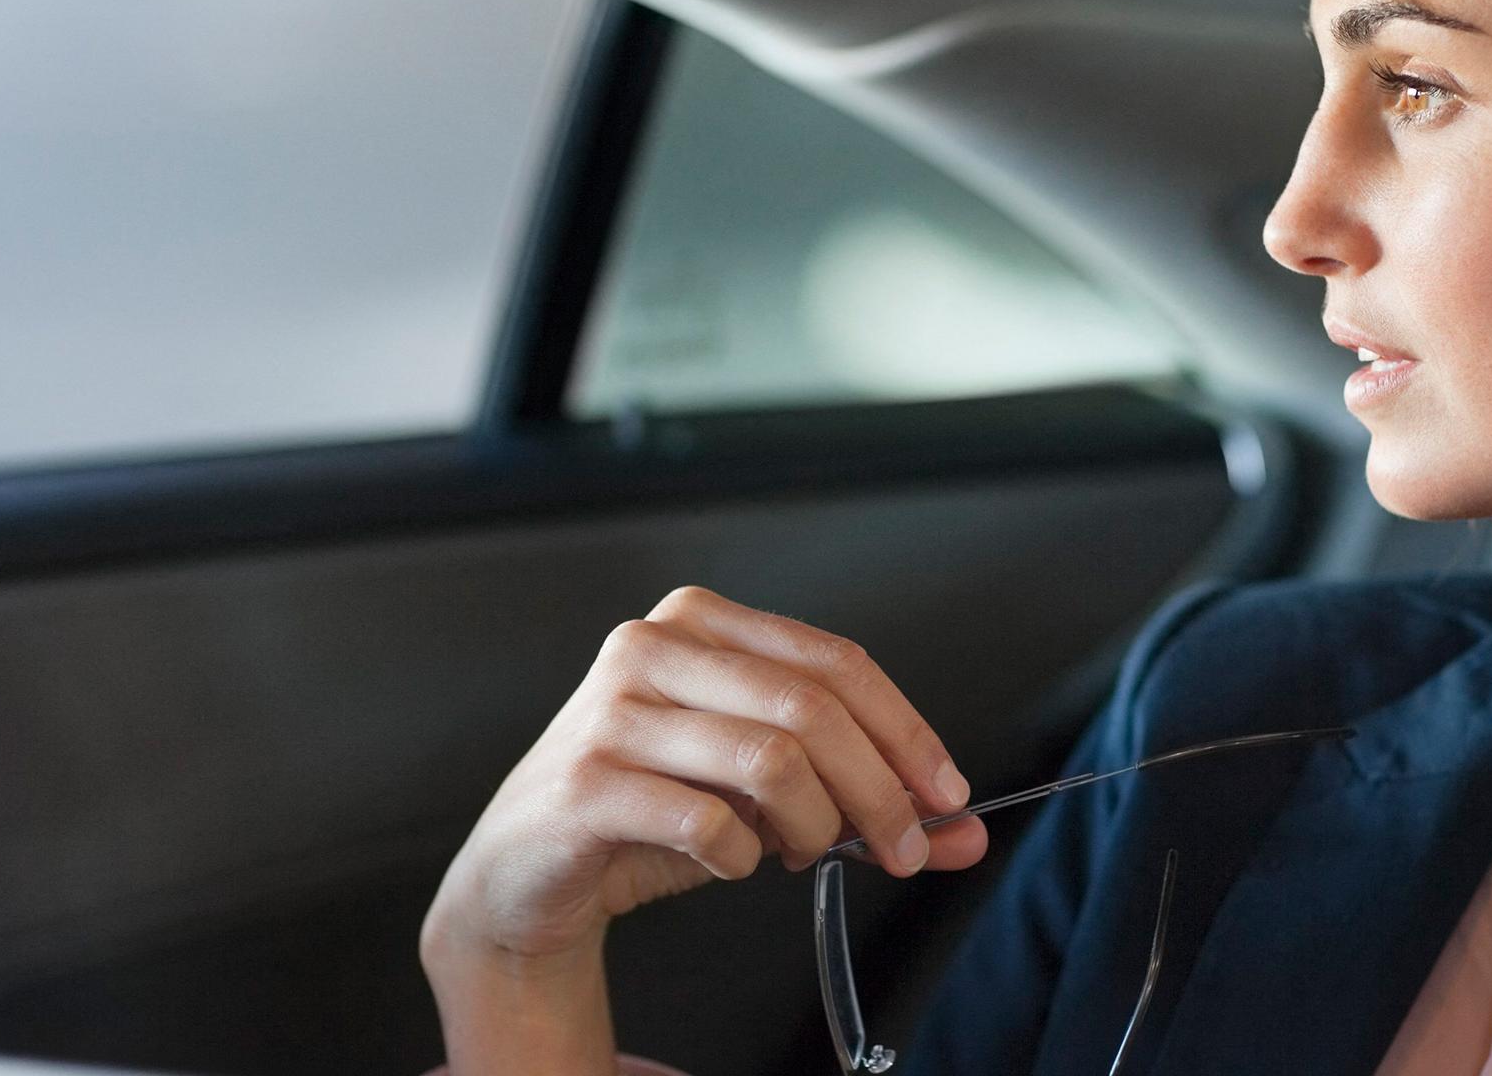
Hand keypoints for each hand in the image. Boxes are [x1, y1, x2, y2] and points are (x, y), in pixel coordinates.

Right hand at [423, 585, 986, 972]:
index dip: (906, 730)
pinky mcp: (586, 781)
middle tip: (906, 850)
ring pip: (770, 760)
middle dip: (879, 790)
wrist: (526, 869)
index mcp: (702, 622)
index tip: (949, 796)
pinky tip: (732, 863)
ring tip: (807, 853)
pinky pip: (706, 822)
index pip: (835, 662)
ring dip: (815, 825)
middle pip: (812, 708)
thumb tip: (966, 831)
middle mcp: (651, 646)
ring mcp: (612, 710)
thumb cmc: (650, 812)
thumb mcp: (767, 796)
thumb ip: (862, 802)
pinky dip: (741, 857)